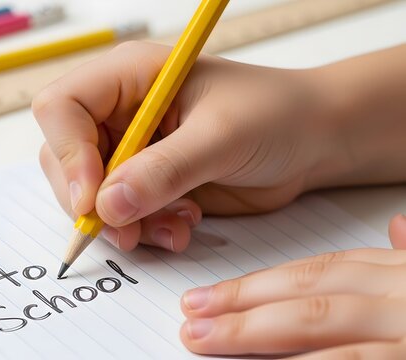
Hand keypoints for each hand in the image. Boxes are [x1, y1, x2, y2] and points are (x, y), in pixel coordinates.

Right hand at [33, 41, 331, 251]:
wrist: (312, 143)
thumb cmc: (276, 115)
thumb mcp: (221, 137)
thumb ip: (164, 170)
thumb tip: (106, 205)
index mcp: (129, 77)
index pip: (62, 108)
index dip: (67, 155)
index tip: (91, 200)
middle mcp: (121, 112)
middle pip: (65, 158)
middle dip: (92, 201)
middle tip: (127, 230)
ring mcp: (132, 149)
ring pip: (90, 194)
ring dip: (124, 223)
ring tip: (174, 228)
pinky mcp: (147, 182)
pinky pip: (120, 215)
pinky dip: (143, 230)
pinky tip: (181, 226)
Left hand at [180, 214, 405, 358]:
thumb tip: (395, 225)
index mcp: (398, 271)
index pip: (317, 270)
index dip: (257, 284)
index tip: (207, 296)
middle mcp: (398, 293)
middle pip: (307, 292)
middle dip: (242, 304)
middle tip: (190, 317)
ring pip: (315, 322)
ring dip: (252, 333)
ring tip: (203, 340)